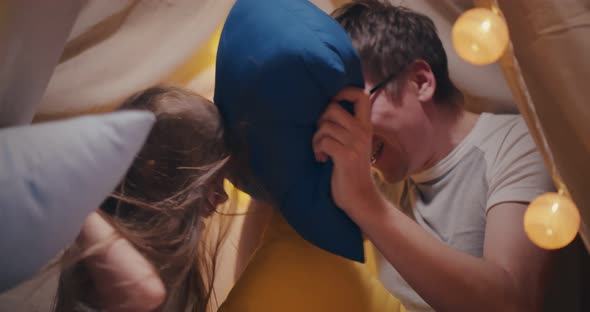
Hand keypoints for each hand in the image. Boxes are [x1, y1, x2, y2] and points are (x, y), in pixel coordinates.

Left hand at [312, 87, 380, 220]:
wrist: (361, 198)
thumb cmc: (352, 171)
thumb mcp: (354, 144)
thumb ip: (347, 128)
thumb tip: (326, 109)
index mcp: (366, 126)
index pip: (361, 95)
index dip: (344, 92)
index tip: (333, 103)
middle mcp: (362, 132)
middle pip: (333, 108)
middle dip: (320, 120)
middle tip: (321, 136)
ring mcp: (355, 144)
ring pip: (325, 126)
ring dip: (316, 139)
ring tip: (321, 151)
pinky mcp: (346, 156)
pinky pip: (323, 141)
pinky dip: (318, 149)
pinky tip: (322, 159)